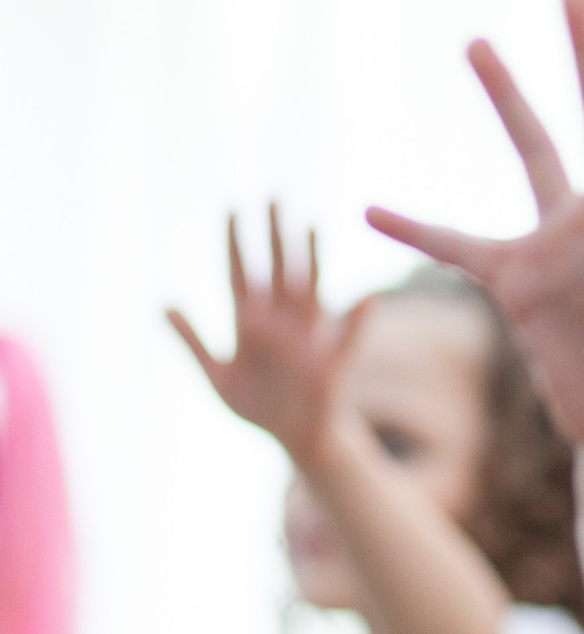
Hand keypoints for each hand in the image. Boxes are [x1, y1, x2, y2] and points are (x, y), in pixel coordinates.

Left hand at [170, 208, 370, 464]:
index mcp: (251, 324)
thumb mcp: (215, 376)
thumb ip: (191, 340)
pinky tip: (368, 298)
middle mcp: (280, 323)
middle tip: (272, 196)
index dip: (236, 244)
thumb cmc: (256, 406)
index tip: (232, 209)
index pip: (242, 274)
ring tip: (310, 225)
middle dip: (273, 234)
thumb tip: (164, 303)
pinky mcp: (329, 367)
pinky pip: (347, 342)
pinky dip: (357, 322)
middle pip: (277, 270)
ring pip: (308, 291)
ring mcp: (306, 340)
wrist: (292, 437)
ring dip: (310, 259)